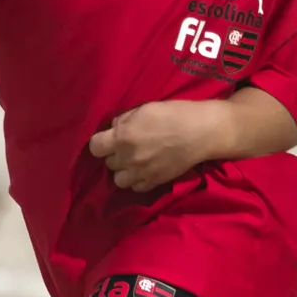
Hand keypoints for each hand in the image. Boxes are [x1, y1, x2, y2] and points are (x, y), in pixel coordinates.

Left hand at [88, 100, 228, 192]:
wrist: (202, 132)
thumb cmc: (174, 114)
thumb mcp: (145, 109)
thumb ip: (125, 120)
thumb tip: (115, 129)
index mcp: (123, 136)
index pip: (95, 147)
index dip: (100, 143)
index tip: (108, 140)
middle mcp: (128, 158)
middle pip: (108, 163)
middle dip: (116, 154)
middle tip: (129, 147)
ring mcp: (141, 173)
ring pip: (118, 180)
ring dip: (124, 171)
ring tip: (135, 162)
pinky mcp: (154, 182)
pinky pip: (136, 188)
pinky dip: (138, 180)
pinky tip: (146, 170)